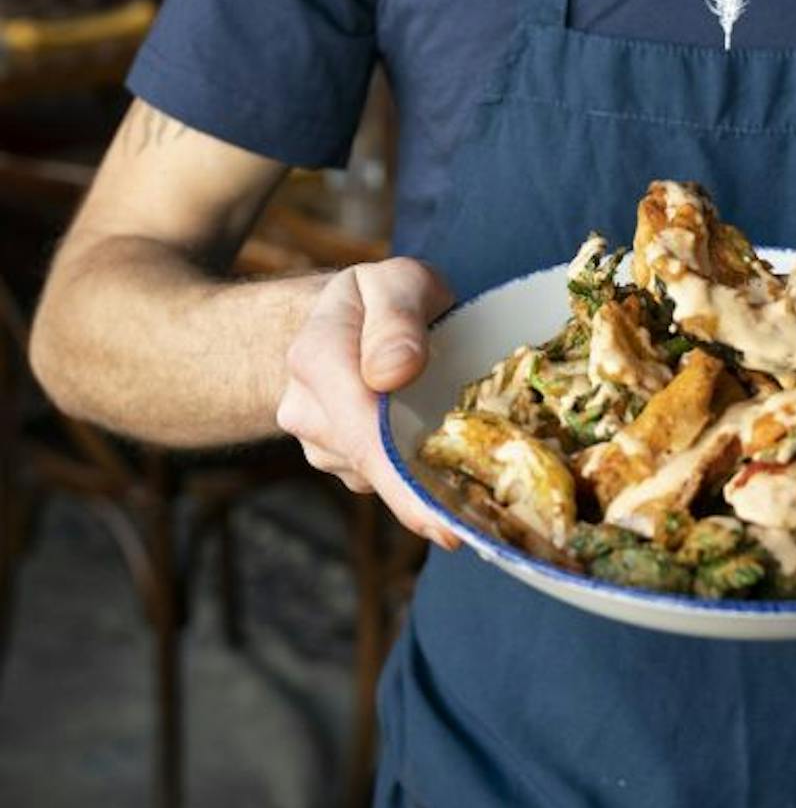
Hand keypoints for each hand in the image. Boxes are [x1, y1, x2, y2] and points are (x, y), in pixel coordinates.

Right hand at [276, 255, 458, 544]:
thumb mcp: (399, 281)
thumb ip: (397, 317)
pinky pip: (381, 478)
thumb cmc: (386, 297)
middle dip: (422, 496)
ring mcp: (319, 440)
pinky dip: (415, 475)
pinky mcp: (340, 460)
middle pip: (370, 464)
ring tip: (468, 463)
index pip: (359, 429)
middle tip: (477, 526)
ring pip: (378, 476)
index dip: (402, 480)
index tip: (445, 524)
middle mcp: (307, 407)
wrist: (352, 315)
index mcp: (317, 355)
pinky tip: (443, 459)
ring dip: (422, 478)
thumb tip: (393, 372)